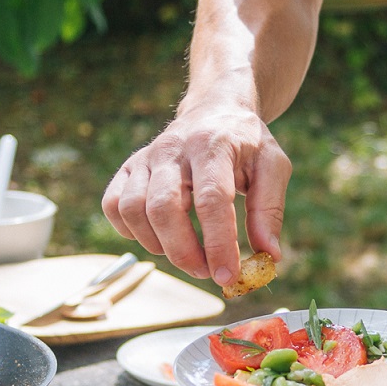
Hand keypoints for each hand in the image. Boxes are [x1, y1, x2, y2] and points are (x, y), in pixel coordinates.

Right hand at [102, 102, 290, 287]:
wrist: (214, 109)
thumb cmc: (246, 144)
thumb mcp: (272, 167)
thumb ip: (269, 211)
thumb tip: (269, 257)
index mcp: (213, 144)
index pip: (211, 199)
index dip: (218, 243)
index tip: (228, 276)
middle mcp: (172, 148)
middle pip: (163, 208)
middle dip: (183, 252)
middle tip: (206, 272)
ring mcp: (146, 157)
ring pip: (132, 209)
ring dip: (157, 245)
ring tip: (186, 255)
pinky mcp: (129, 167)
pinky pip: (114, 205)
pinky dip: (130, 231)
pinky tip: (158, 237)